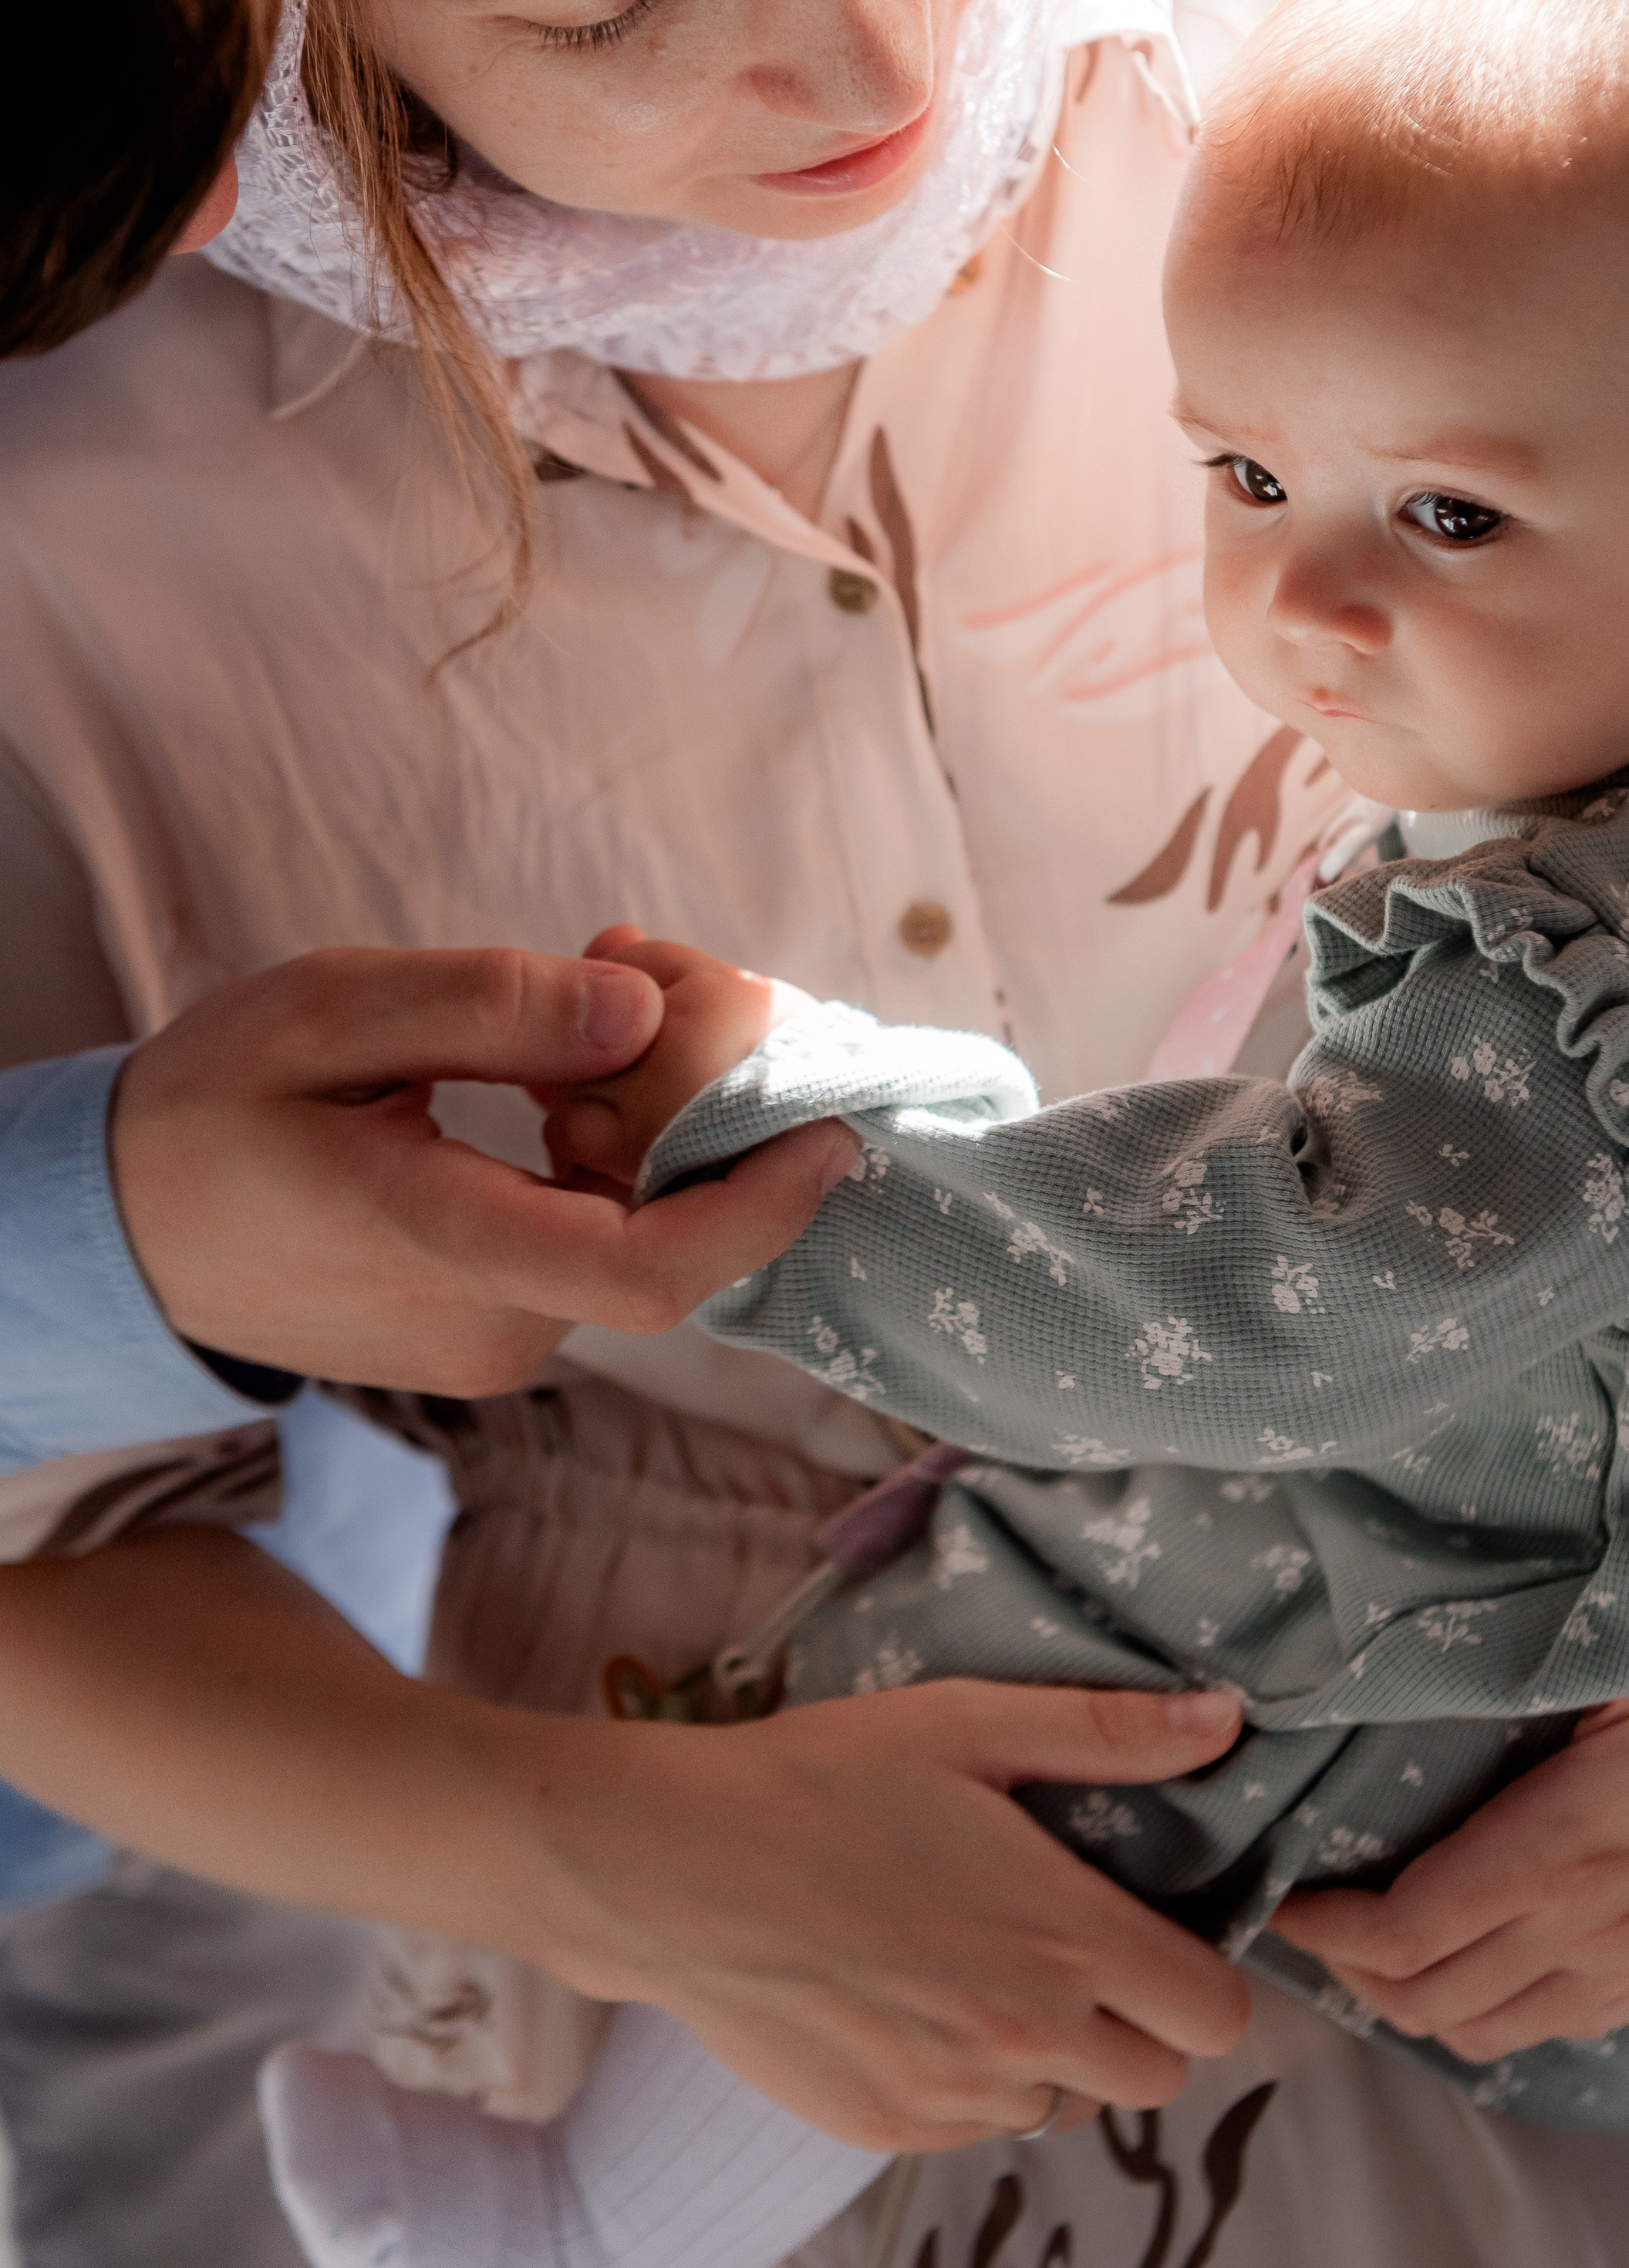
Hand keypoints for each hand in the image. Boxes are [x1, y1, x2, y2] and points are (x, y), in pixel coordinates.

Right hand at [113, 947, 856, 1392]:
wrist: (119, 1233)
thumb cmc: (212, 1109)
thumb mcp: (330, 1012)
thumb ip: (488, 1009)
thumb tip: (641, 1012)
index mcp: (440, 1246)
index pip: (649, 1268)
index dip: (761, 1202)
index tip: (832, 1125)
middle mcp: (490, 1324)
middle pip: (662, 1224)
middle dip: (704, 1100)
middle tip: (655, 964)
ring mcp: (494, 1342)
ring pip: (633, 1227)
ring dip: (655, 1117)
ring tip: (603, 989)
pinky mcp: (492, 1331)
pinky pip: (593, 1238)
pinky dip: (613, 1150)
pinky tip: (568, 1064)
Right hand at [505, 1677, 1252, 2148]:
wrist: (676, 1869)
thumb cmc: (822, 1779)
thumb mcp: (967, 1724)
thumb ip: (1106, 1732)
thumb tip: (1223, 1721)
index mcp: (1064, 1938)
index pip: (1216, 2015)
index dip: (1201, 1972)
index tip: (1153, 1925)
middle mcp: (1025, 2038)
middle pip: (1157, 2077)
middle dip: (1139, 2018)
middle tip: (1073, 1943)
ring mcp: (955, 2096)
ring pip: (1066, 2108)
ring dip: (1055, 2053)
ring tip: (985, 1963)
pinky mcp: (888, 2128)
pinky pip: (977, 2126)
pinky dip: (972, 2079)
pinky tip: (917, 1997)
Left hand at [1270, 1655, 1628, 2060]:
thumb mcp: (1615, 1662)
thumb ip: (1511, 1672)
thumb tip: (1411, 1651)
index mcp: (1556, 1847)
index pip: (1405, 1931)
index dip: (1326, 1931)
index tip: (1282, 1898)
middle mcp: (1585, 1929)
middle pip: (1428, 1998)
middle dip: (1350, 1976)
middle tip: (1310, 1924)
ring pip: (1487, 2032)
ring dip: (1414, 2004)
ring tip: (1373, 1951)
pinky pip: (1554, 2028)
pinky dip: (1488, 2011)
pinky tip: (1472, 1960)